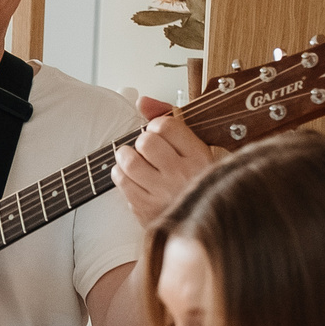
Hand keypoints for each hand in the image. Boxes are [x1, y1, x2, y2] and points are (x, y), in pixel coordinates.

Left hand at [112, 96, 217, 228]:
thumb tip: (142, 101)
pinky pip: (122, 182)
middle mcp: (183, 174)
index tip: (159, 133)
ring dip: (126, 157)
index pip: (167, 126)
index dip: (157, 125)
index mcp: (200, 157)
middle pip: (146, 142)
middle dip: (142, 141)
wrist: (203, 224)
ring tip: (134, 160)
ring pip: (130, 162)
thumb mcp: (196, 149)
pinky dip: (121, 174)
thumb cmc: (198, 182)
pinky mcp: (147, 210)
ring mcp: (164, 193)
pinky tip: (131, 177)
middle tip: (146, 150)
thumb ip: (170, 120)